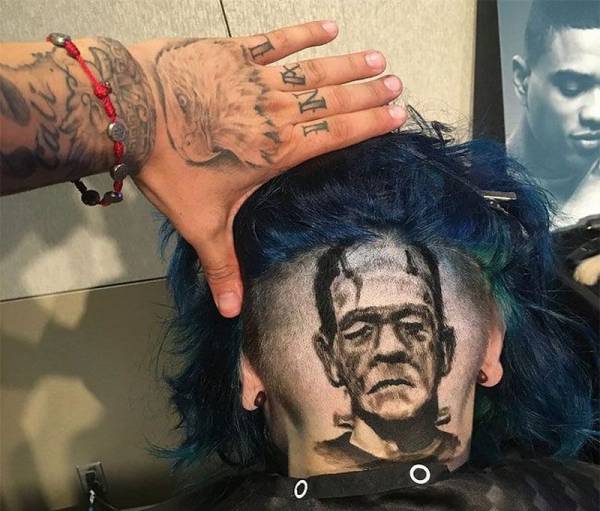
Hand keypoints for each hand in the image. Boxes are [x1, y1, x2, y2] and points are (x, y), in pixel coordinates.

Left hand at [130, 21, 405, 316]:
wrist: (130, 110)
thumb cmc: (169, 167)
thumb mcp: (200, 223)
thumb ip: (222, 265)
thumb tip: (232, 313)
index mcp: (277, 150)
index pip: (335, 135)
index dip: (369, 125)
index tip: (397, 114)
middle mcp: (277, 111)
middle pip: (333, 101)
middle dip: (368, 94)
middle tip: (397, 85)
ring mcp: (257, 77)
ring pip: (314, 69)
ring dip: (348, 65)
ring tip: (378, 58)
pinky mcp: (234, 51)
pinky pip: (278, 39)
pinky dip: (304, 32)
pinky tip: (328, 25)